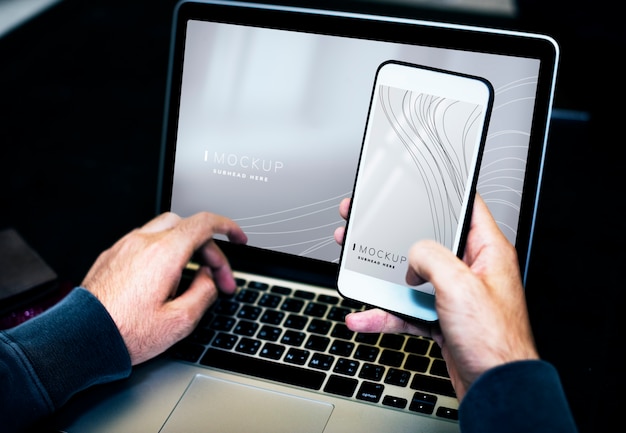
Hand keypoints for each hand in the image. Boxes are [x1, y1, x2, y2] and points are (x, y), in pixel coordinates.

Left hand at [81, 212, 247, 364]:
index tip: (238, 239)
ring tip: (190, 277)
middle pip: (188, 226)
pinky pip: (145, 241)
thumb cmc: (125, 332)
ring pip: (165, 230)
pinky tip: (163, 277)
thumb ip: (204, 293)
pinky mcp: (112, 255)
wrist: (80, 338)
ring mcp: (125, 246)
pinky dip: (163, 251)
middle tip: (217, 277)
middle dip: (209, 248)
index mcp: (165, 254)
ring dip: (186, 247)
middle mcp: (144, 242)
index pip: (205, 224)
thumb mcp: (180, 321)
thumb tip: (209, 279)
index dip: (228, 228)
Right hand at [335, 195, 537, 400]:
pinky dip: (384, 312)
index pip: (467, 207)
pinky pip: (407, 308)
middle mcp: (470, 270)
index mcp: (486, 251)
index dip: (443, 191)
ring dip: (382, 276)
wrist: (495, 389)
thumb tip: (413, 256)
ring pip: (411, 276)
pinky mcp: (441, 317)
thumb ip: (432, 258)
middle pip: (427, 241)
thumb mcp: (460, 286)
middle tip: (367, 222)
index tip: (419, 182)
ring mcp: (454, 295)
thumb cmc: (495, 342)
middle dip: (394, 234)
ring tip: (356, 263)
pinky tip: (364, 317)